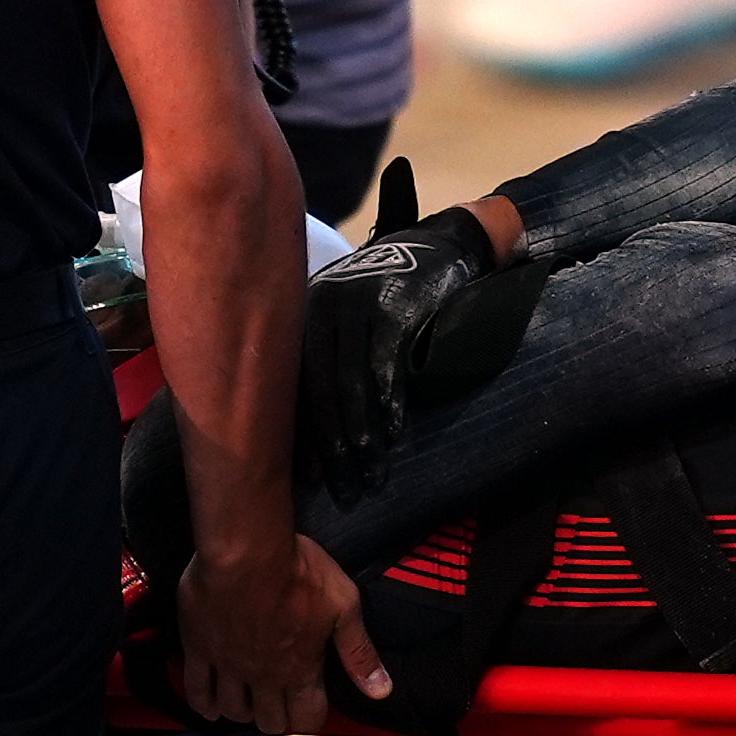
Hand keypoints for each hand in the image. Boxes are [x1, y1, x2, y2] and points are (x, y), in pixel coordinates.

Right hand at [180, 534, 394, 735]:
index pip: (307, 718)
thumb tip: (380, 689)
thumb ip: (358, 651)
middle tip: (280, 703)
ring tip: (248, 700)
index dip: (311, 717)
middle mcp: (263, 675)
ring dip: (244, 711)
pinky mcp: (199, 648)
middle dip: (279, 717)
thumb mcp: (342, 605)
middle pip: (270, 721)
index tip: (311, 706)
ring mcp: (228, 665)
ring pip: (234, 710)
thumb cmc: (295, 570)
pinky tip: (210, 706)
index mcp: (299, 668)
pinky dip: (204, 704)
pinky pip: (196, 690)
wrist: (245, 549)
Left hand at [296, 210, 540, 493]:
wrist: (442, 245)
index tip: (305, 480)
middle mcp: (323, 306)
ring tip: (369, 475)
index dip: (299, 436)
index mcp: (304, 315)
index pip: (293, 386)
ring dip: (360, 436)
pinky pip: (386, 363)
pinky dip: (388, 403)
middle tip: (342, 490)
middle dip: (330, 447)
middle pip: (319, 390)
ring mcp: (358, 303)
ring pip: (350, 383)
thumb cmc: (391, 294)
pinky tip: (392, 434)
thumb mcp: (348, 319)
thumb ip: (330, 361)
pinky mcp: (396, 304)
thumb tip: (318, 435)